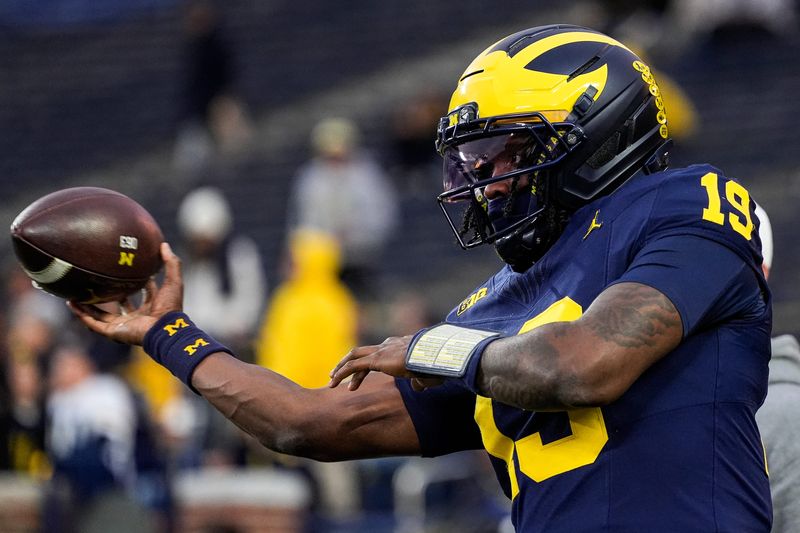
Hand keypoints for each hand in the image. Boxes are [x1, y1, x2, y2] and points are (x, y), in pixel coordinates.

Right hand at [67, 242, 182, 345]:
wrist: (164, 329)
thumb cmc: (170, 308)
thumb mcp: (173, 281)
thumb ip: (171, 263)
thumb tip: (165, 244)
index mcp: (153, 307)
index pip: (146, 293)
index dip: (139, 282)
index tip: (130, 270)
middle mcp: (138, 317)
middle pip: (121, 305)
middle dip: (111, 294)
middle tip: (99, 281)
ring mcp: (124, 325)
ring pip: (101, 315)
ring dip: (88, 306)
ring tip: (76, 293)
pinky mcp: (113, 332)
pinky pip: (93, 323)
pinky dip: (82, 314)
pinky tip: (72, 303)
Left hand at [328, 335, 444, 391]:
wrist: (434, 356)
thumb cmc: (435, 365)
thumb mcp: (427, 374)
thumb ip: (419, 380)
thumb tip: (419, 387)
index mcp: (400, 346)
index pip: (379, 354)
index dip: (368, 366)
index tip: (362, 377)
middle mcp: (388, 345)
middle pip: (363, 352)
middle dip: (349, 362)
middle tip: (338, 373)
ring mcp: (381, 351)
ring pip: (354, 356)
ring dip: (341, 367)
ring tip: (332, 380)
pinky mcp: (376, 359)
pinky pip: (353, 366)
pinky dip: (342, 373)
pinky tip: (334, 381)